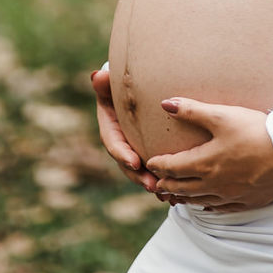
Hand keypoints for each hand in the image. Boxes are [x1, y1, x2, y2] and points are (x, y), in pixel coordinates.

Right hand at [91, 63, 158, 192]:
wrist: (139, 93)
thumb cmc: (124, 87)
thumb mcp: (114, 84)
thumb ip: (106, 83)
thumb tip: (98, 76)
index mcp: (111, 129)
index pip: (114, 143)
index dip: (123, 154)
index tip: (134, 162)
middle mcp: (121, 144)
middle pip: (128, 164)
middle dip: (139, 176)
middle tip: (152, 185)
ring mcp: (134, 152)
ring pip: (141, 172)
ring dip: (152, 184)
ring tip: (166, 194)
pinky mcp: (148, 155)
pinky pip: (154, 172)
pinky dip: (163, 184)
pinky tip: (175, 196)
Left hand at [146, 98, 272, 212]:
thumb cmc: (255, 130)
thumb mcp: (222, 115)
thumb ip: (192, 111)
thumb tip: (165, 104)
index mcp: (205, 163)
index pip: (172, 168)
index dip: (158, 165)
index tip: (150, 163)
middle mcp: (214, 184)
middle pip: (182, 188)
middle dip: (167, 184)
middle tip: (156, 182)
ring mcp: (230, 195)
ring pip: (199, 200)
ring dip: (183, 197)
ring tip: (174, 196)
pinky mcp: (247, 201)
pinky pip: (221, 208)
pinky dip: (208, 206)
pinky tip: (207, 204)